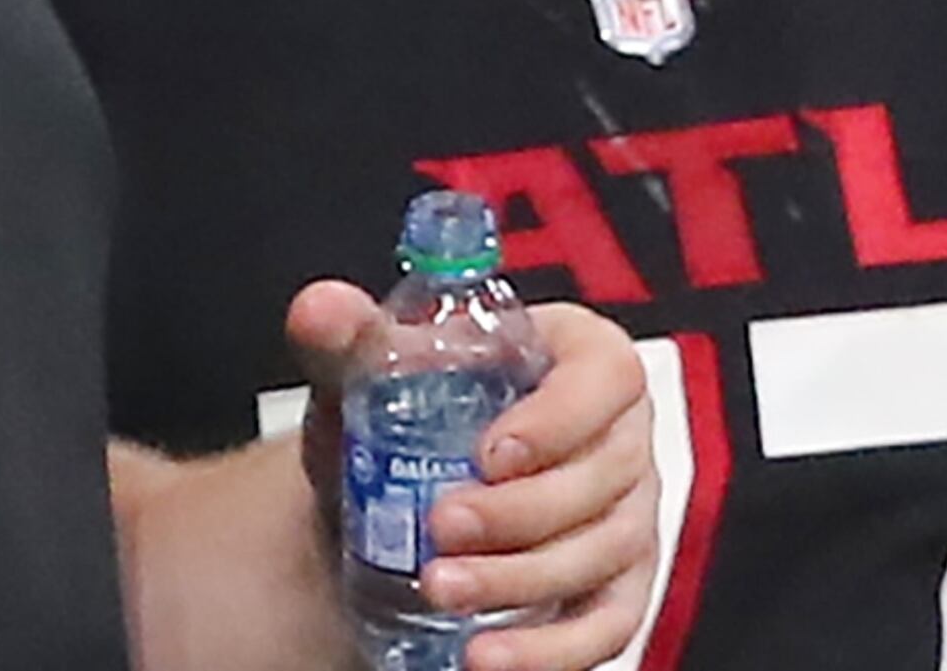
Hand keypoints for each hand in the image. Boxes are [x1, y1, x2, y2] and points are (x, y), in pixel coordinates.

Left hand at [288, 281, 662, 670]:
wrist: (395, 493)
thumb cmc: (406, 412)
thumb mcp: (372, 369)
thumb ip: (347, 334)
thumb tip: (319, 309)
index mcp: (581, 361)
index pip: (607, 376)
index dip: (560, 418)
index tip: (490, 452)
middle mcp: (621, 439)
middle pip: (604, 478)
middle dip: (520, 513)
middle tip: (439, 528)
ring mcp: (627, 520)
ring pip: (602, 557)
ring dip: (520, 581)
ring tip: (439, 589)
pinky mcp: (614, 593)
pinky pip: (604, 630)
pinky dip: (548, 652)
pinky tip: (484, 658)